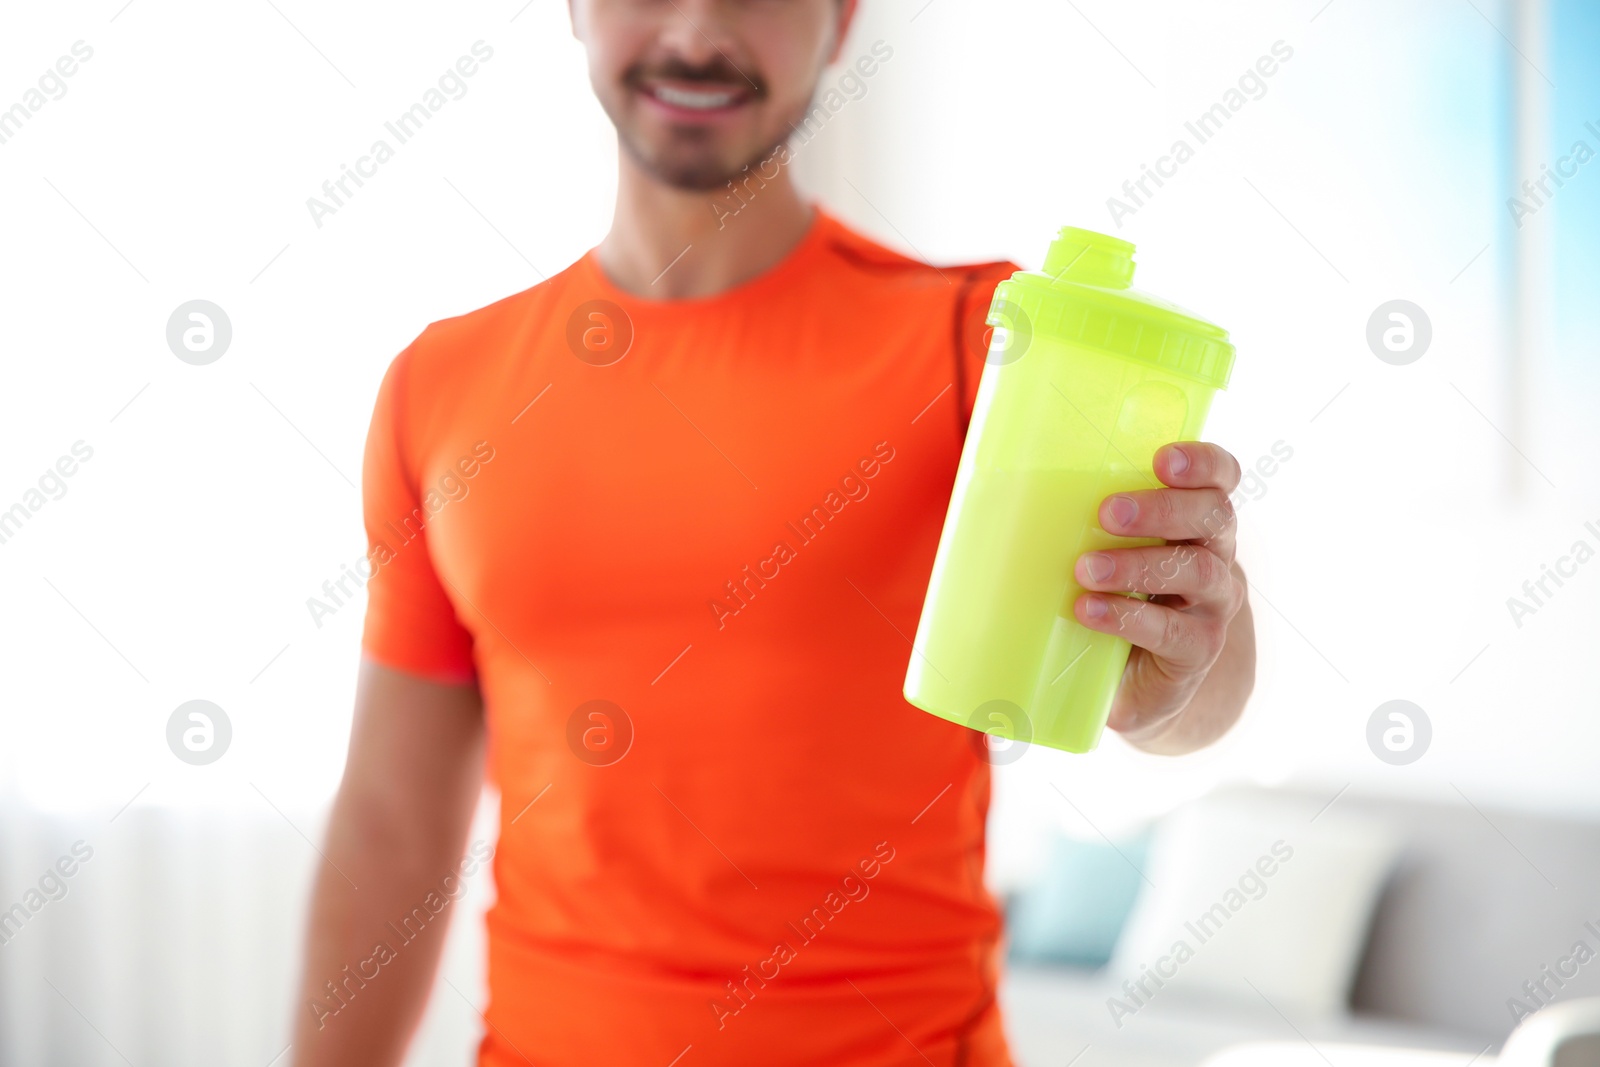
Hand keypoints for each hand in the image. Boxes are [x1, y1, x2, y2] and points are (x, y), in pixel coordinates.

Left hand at [1072, 442, 1248, 746]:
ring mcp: (1214, 605)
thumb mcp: (1106, 550)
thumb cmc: (1118, 595)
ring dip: (1136, 565)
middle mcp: (1217, 555)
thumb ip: (1078, 519)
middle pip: (1212, 517)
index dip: (1202, 463)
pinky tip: (1089, 610)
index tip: (1162, 459)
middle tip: (1107, 512)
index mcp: (1197, 518)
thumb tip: (990, 491)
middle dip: (1162, 509)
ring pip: (1196, 572)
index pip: (1221, 476)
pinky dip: (1128, 617)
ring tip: (1086, 569)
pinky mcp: (1196, 651)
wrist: (1143, 680)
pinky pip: (1172, 632)